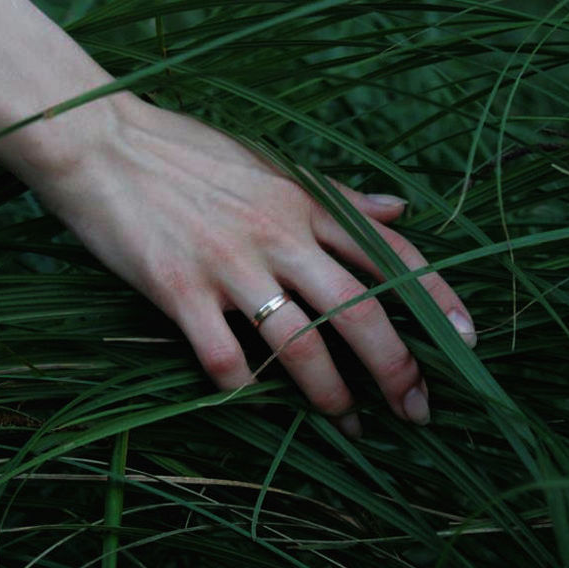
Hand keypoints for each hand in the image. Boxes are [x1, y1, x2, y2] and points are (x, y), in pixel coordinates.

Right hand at [30, 99, 476, 435]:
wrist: (99, 142)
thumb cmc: (185, 152)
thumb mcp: (269, 162)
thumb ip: (336, 193)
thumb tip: (400, 206)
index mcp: (304, 203)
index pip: (390, 253)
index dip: (436, 298)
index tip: (469, 340)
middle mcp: (279, 234)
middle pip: (358, 309)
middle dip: (396, 367)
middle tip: (418, 410)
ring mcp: (229, 263)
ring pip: (300, 343)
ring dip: (331, 393)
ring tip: (349, 425)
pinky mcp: (179, 289)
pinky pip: (223, 353)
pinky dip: (240, 383)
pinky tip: (246, 395)